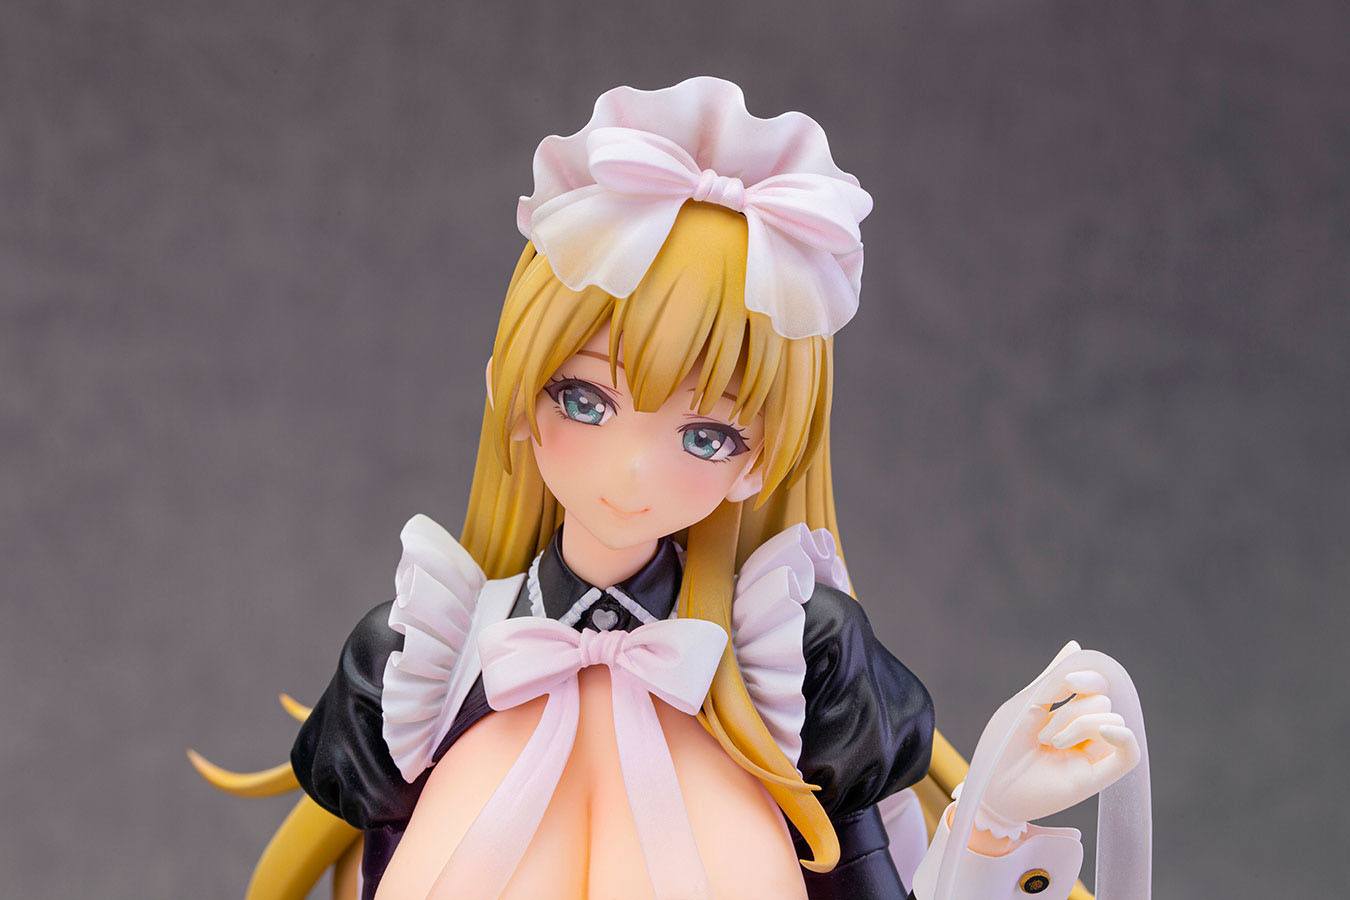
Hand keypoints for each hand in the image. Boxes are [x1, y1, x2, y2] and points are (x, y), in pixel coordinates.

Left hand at [975, 645, 1141, 835]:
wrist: (989, 786)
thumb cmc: (1001, 746)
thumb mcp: (1026, 704)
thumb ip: (1053, 679)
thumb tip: (1075, 647)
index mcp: (1066, 713)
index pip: (1096, 687)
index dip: (1088, 678)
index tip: (1067, 683)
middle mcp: (1083, 733)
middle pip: (1102, 703)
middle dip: (1072, 711)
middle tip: (1042, 733)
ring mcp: (1092, 755)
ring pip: (1112, 722)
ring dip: (1079, 725)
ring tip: (1050, 744)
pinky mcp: (1097, 777)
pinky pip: (1130, 755)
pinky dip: (1124, 737)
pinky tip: (1107, 731)